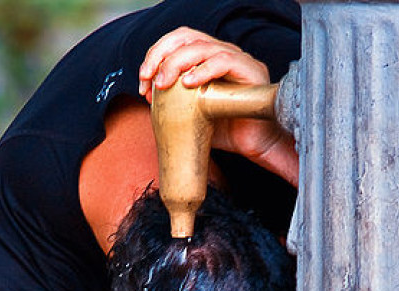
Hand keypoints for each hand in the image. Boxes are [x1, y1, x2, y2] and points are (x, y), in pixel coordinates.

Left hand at [138, 27, 292, 166]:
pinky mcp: (251, 70)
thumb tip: (148, 93)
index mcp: (207, 58)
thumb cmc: (225, 130)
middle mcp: (222, 53)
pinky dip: (203, 69)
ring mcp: (237, 59)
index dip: (155, 55)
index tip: (143, 81)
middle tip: (147, 78)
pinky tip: (188, 83)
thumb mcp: (190, 113)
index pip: (177, 41)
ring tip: (163, 83)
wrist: (254, 145)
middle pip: (186, 37)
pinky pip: (224, 60)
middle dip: (160, 54)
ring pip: (201, 47)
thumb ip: (172, 100)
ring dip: (176, 63)